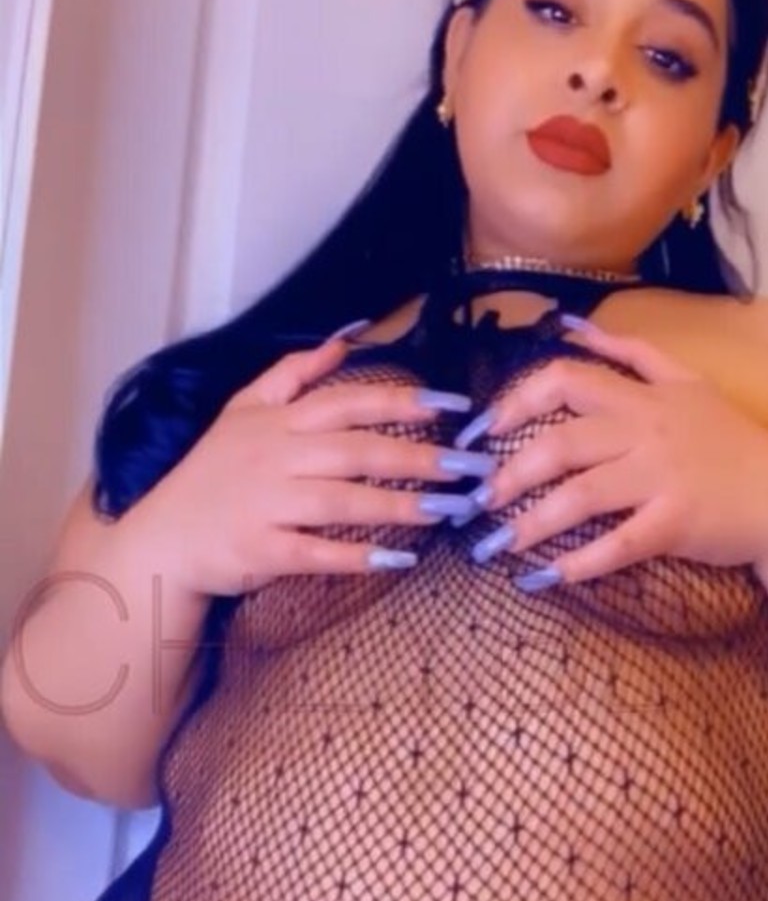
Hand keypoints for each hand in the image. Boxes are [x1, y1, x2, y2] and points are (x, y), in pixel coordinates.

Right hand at [136, 331, 480, 598]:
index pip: (348, 402)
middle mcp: (275, 458)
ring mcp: (267, 505)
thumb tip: (344, 340)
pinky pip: (315, 552)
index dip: (401, 402)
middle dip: (417, 457)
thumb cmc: (210, 475)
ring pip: (341, 500)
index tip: (453, 406)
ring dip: (399, 505)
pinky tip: (397, 559)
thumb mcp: (243, 410)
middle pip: (355, 450)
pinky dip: (355, 556)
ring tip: (449, 511)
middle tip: (470, 466)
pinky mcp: (261, 550)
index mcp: (278, 422)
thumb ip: (293, 373)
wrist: (163, 539)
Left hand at [471, 316, 767, 584]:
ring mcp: (664, 476)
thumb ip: (632, 355)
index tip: (484, 432)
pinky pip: (617, 544)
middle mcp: (649, 430)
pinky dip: (579, 563)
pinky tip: (548, 577)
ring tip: (499, 543)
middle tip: (480, 499)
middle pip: (561, 442)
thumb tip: (572, 327)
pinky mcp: (677, 523)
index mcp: (645, 396)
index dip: (514, 402)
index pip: (564, 380)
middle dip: (510, 473)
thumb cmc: (736, 445)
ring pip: (581, 495)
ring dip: (531, 522)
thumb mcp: (689, 383)